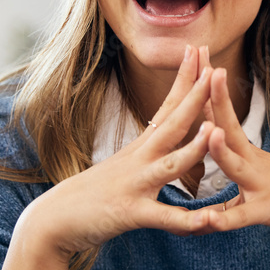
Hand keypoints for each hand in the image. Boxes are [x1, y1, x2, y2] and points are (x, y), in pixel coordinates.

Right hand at [20, 45, 216, 259]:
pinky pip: (163, 218)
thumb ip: (146, 151)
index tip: (199, 49)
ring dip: (195, 148)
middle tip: (216, 68)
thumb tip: (161, 132)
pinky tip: (207, 220)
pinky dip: (186, 221)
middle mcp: (139, 159)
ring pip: (171, 164)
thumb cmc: (90, 194)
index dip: (185, 79)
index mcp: (140, 147)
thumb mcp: (122, 165)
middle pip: (173, 123)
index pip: (167, 106)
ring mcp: (135, 185)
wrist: (53, 219)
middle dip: (195, 96)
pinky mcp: (130, 214)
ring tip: (216, 129)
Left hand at [199, 67, 269, 269]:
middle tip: (206, 66)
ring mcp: (263, 186)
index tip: (196, 57)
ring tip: (208, 131)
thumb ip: (234, 167)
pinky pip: (245, 217)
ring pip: (237, 166)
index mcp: (249, 153)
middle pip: (229, 127)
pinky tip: (209, 219)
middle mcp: (254, 163)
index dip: (208, 89)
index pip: (222, 116)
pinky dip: (226, 219)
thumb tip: (211, 147)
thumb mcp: (261, 177)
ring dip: (221, 151)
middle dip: (216, 98)